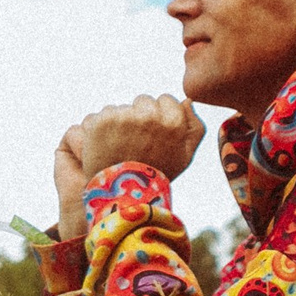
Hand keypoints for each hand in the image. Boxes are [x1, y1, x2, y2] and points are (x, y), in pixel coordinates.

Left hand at [53, 95, 205, 239]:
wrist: (123, 195)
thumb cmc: (156, 174)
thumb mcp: (184, 156)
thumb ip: (194, 128)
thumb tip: (186, 101)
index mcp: (173, 122)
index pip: (165, 100)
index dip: (159, 117)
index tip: (154, 136)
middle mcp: (149, 117)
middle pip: (143, 101)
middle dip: (140, 117)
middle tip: (137, 143)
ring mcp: (124, 117)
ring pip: (122, 108)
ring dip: (120, 122)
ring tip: (121, 147)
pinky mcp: (101, 122)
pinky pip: (102, 115)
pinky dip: (101, 128)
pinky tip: (106, 146)